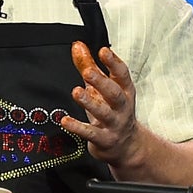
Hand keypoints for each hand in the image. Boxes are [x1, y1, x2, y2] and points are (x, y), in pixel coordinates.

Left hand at [61, 41, 147, 167]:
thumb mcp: (103, 88)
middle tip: (88, 72)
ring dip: (90, 102)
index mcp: (124, 91)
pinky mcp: (104, 140)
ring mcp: (114, 125)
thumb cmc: (113, 112)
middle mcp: (122, 108)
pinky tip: (65, 121)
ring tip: (77, 92)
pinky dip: (78, 127)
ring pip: (104, 113)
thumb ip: (89, 66)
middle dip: (102, 82)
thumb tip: (78, 46)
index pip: (122, 75)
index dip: (114, 62)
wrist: (126, 146)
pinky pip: (91, 133)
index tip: (103, 51)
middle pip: (115, 93)